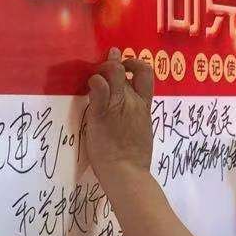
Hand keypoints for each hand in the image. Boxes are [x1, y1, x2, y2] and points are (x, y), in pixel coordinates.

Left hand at [85, 48, 153, 182]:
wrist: (127, 172)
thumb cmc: (135, 159)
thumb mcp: (143, 132)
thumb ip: (137, 117)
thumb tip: (131, 113)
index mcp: (145, 107)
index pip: (146, 74)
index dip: (136, 64)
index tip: (126, 67)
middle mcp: (134, 101)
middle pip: (126, 69)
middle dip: (113, 62)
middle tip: (105, 65)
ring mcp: (118, 105)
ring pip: (113, 72)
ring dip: (102, 68)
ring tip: (96, 74)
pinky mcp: (101, 112)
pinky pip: (98, 86)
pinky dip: (93, 81)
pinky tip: (89, 86)